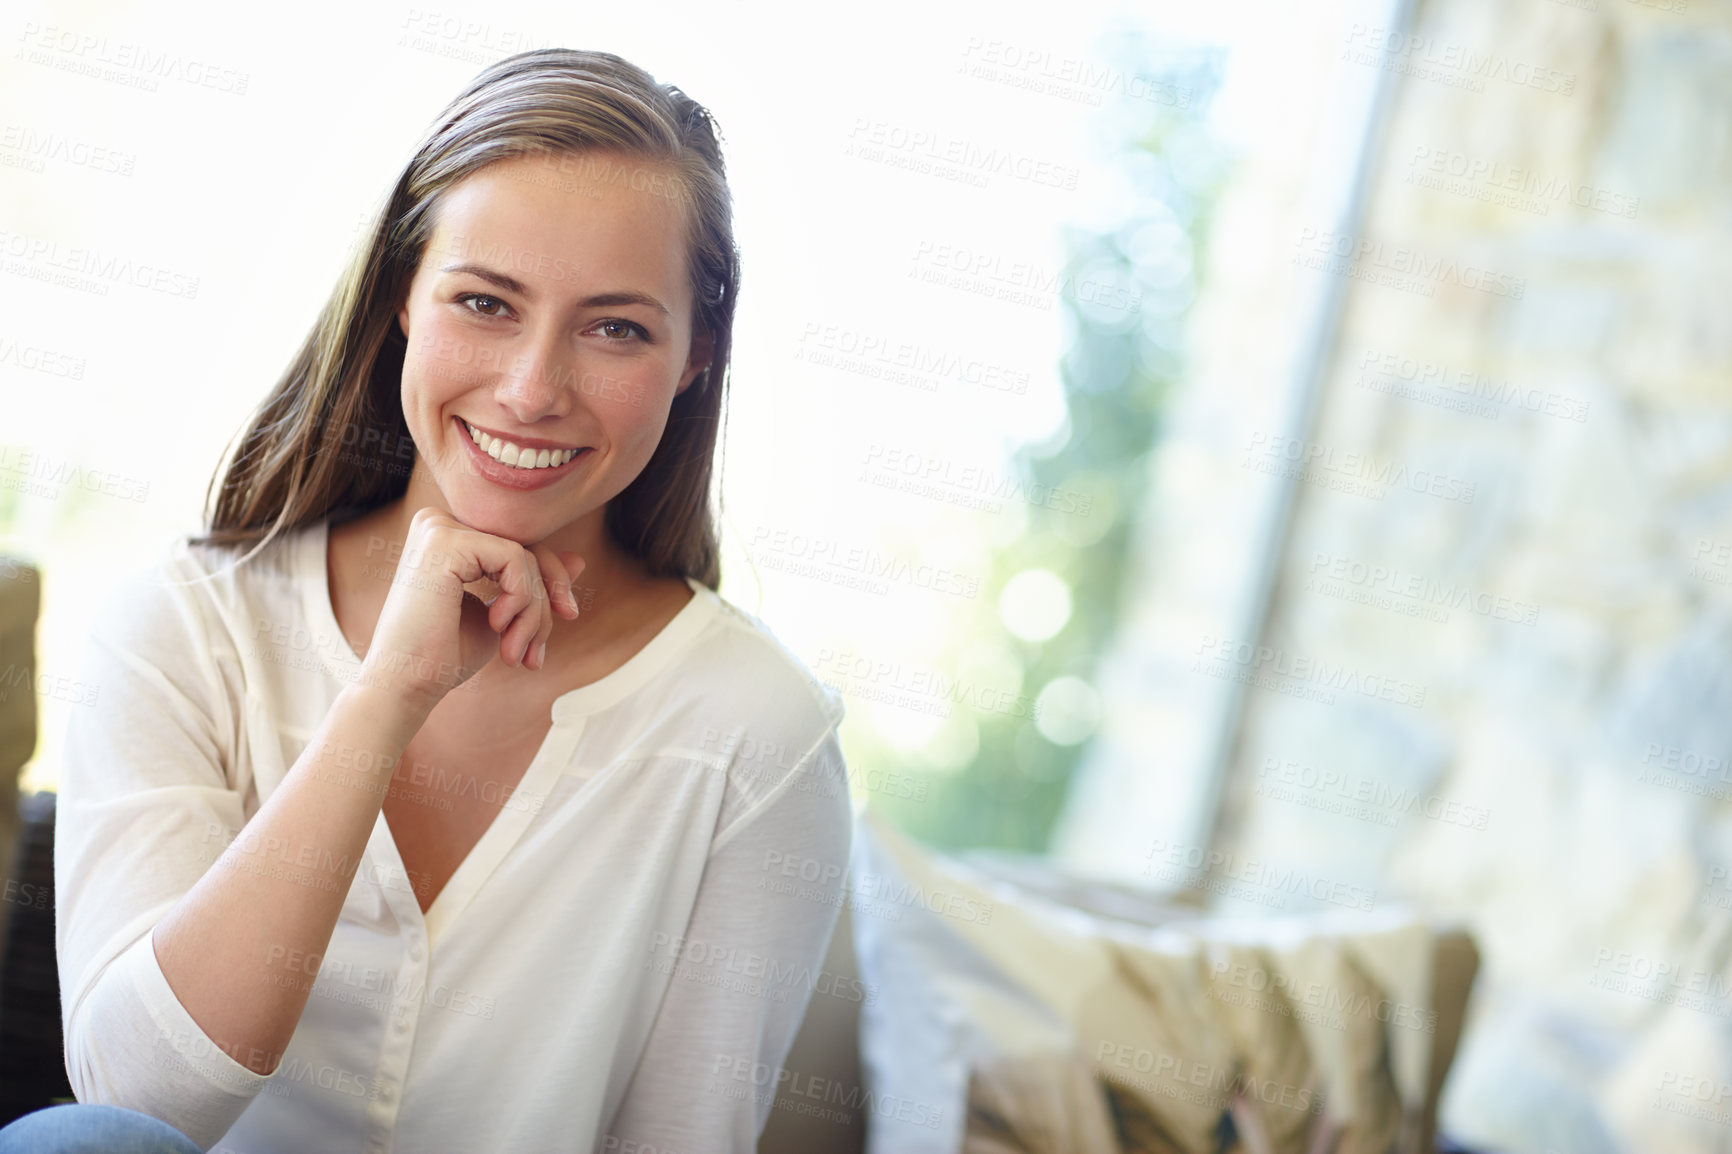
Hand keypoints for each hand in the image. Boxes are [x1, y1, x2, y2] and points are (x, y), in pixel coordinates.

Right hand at [358, 507, 583, 710]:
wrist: (406, 684)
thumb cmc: (445, 655)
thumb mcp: (503, 614)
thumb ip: (533, 583)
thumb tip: (579, 559)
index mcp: (448, 535)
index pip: (520, 543)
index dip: (550, 582)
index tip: (564, 620)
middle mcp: (438, 521)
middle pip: (527, 544)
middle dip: (546, 598)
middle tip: (539, 649)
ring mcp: (438, 527)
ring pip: (525, 556)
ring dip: (533, 612)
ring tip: (515, 652)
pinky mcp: (443, 541)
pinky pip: (515, 558)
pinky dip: (521, 599)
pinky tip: (497, 626)